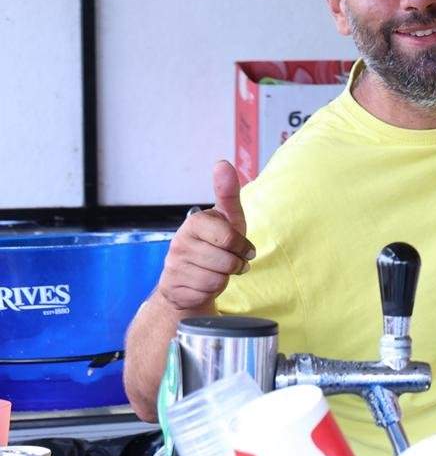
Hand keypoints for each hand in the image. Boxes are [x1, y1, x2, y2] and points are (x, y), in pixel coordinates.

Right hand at [155, 160, 254, 311]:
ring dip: (225, 278)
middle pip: (228, 260)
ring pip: (218, 278)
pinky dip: (212, 291)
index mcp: (194, 222)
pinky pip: (207, 292)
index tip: (240, 246)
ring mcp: (174, 265)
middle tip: (229, 261)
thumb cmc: (214, 246)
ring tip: (216, 271)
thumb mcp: (227, 220)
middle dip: (235, 264)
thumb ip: (228, 193)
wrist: (188, 279)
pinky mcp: (174, 287)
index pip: (230, 237)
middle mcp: (180, 242)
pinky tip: (203, 283)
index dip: (242, 246)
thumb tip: (222, 163)